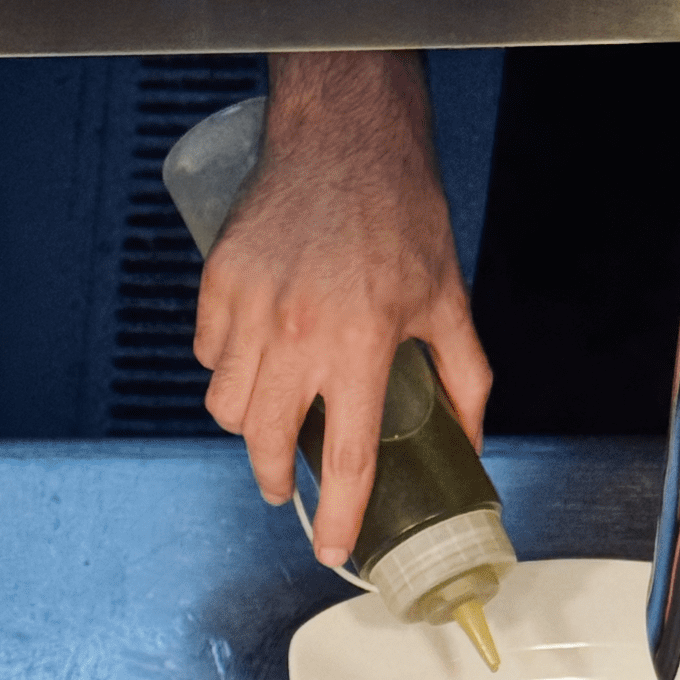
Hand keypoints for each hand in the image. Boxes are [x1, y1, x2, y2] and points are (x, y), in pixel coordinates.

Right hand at [194, 50, 492, 566]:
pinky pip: (209, 355)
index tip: (332, 548)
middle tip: (286, 484)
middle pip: (268, 445)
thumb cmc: (401, 211)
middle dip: (275, 480)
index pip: (349, 459)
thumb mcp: (447, 298)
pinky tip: (252, 355)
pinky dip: (226, 367)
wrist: (345, 131)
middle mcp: (300, 335)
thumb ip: (463, 379)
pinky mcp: (219, 284)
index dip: (340, 517)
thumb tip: (470, 444)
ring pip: (228, 407)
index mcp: (362, 345)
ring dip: (249, 425)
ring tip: (272, 417)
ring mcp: (251, 310)